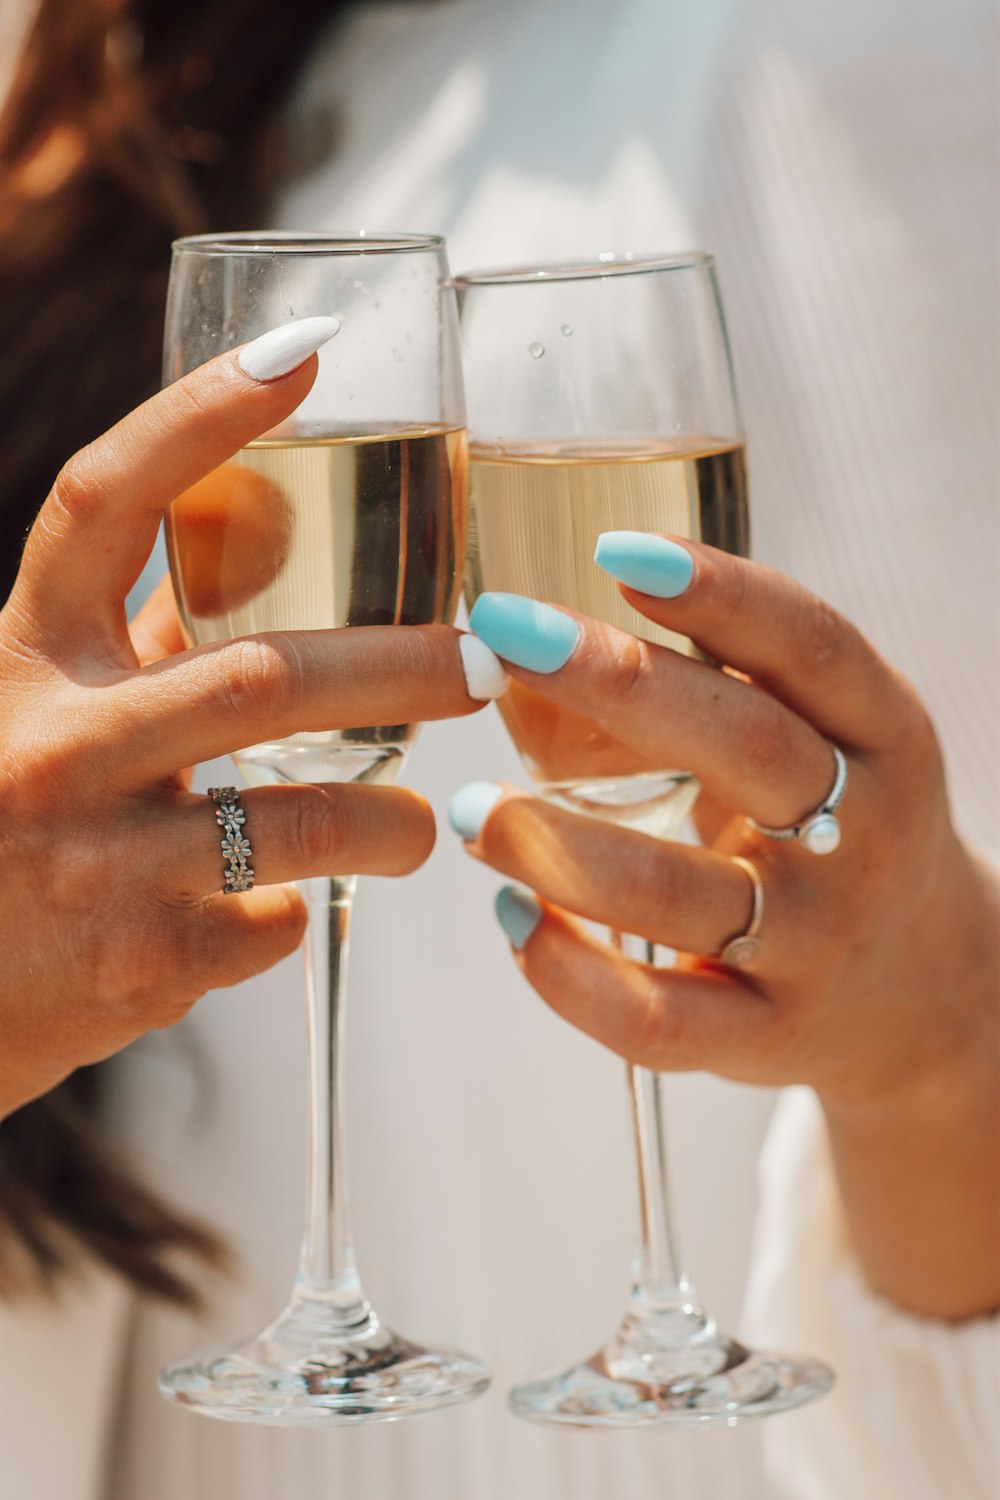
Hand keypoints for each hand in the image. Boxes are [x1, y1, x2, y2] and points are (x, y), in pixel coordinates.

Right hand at [0, 338, 495, 1119]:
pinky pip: (273, 928)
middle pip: (263, 676)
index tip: (308, 357)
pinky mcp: (135, 968)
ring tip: (416, 825)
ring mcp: (94, 863)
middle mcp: (53, 747)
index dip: (202, 419)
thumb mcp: (29, 717)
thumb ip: (125, 648)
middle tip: (482, 663)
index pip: (104, 505)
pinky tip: (276, 913)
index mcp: (23, 661)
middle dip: (400, 666)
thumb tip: (230, 556)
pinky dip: (295, 916)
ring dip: (389, 822)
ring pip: (304, 822)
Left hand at [454, 538, 999, 1315]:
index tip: (614, 551)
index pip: (813, 647)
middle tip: (502, 635)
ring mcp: (814, 944)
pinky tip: (510, 914)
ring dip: (558, 845)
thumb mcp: (818, 740)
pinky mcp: (765, 1036)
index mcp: (882, 736)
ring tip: (473, 807)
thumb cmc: (836, 828)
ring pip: (680, 893)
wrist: (918, 991)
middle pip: (745, 748)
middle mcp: (864, 835)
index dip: (721, 594)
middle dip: (616, 683)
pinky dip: (569, 971)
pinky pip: (657, 1018)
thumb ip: (710, 684)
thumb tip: (532, 650)